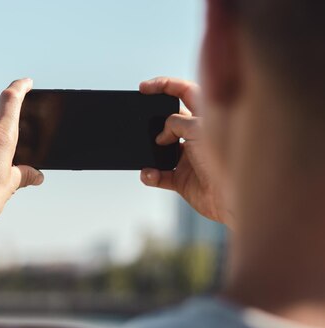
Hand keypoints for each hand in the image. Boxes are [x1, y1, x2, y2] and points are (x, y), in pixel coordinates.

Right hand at [139, 77, 232, 227]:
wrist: (231, 196)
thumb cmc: (226, 158)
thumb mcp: (199, 128)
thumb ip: (176, 123)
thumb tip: (160, 137)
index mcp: (207, 116)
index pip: (184, 91)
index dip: (164, 85)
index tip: (144, 88)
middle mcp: (197, 135)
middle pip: (169, 120)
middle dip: (153, 121)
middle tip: (141, 122)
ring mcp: (189, 157)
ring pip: (161, 149)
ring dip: (150, 152)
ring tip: (148, 153)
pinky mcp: (182, 179)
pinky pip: (159, 174)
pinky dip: (151, 175)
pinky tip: (149, 174)